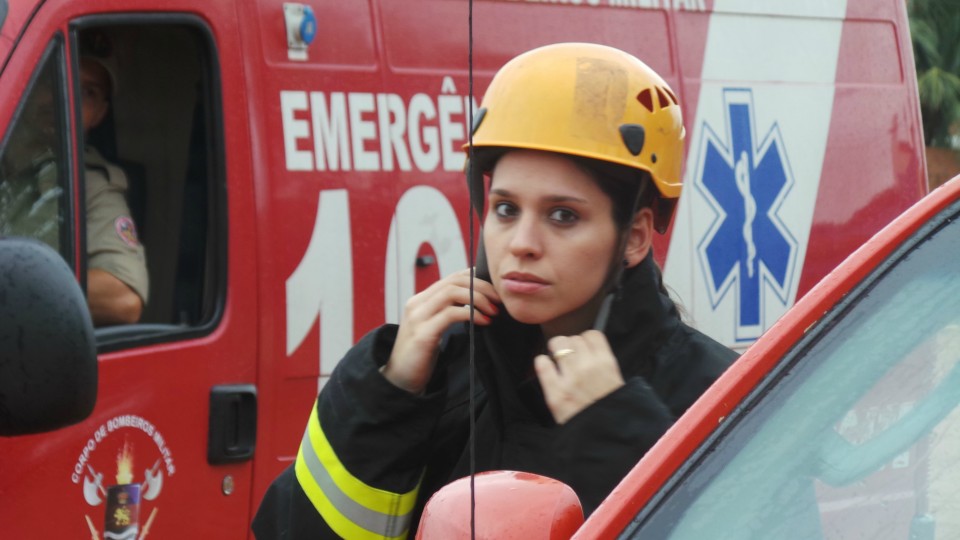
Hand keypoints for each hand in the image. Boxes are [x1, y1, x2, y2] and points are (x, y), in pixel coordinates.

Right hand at [381, 268, 499, 394]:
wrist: (399, 380)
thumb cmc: (420, 356)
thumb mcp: (434, 328)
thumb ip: (447, 312)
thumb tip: (476, 301)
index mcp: (421, 300)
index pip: (452, 278)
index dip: (476, 279)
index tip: (494, 290)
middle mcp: (417, 304)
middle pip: (454, 281)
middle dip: (482, 287)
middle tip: (498, 301)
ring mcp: (418, 317)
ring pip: (453, 292)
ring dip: (479, 299)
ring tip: (493, 311)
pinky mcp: (423, 334)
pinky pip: (451, 314)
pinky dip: (472, 314)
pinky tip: (484, 322)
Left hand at [534, 330, 624, 423]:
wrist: (606, 439)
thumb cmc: (612, 411)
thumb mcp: (617, 382)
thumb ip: (604, 364)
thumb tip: (589, 350)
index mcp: (606, 364)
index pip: (593, 335)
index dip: (586, 340)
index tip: (584, 348)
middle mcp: (588, 368)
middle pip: (573, 339)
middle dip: (571, 346)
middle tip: (570, 357)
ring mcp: (569, 380)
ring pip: (557, 344)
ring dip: (556, 350)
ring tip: (557, 360)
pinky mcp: (554, 393)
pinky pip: (542, 364)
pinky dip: (543, 363)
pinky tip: (547, 368)